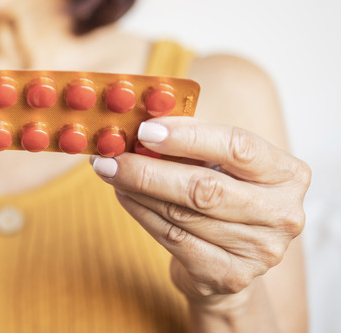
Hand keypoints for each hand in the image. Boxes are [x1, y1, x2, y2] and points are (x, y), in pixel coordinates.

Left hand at [90, 116, 309, 302]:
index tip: (144, 129)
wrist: (229, 260)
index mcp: (288, 174)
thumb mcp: (220, 163)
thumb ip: (191, 141)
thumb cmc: (222, 197)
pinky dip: (141, 214)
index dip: (188, 137)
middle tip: (111, 157)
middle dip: (149, 170)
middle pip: (205, 187)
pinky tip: (124, 196)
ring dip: (138, 190)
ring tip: (112, 172)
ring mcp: (259, 250)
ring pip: (183, 214)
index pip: (238, 146)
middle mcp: (282, 214)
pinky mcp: (230, 275)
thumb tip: (142, 123)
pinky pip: (173, 239)